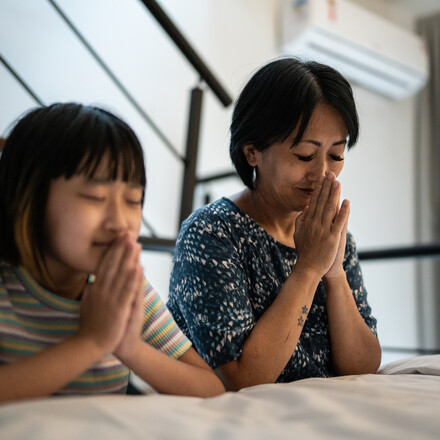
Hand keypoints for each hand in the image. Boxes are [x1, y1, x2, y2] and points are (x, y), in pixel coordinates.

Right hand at [78, 232, 141, 354]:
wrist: (90, 346)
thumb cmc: (90, 327)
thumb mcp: (86, 306)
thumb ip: (89, 294)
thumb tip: (90, 283)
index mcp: (96, 289)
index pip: (105, 264)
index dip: (113, 250)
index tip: (119, 237)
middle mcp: (102, 290)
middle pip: (113, 265)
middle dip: (121, 248)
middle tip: (128, 232)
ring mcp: (110, 299)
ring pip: (121, 274)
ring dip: (129, 258)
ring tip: (135, 243)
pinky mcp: (119, 308)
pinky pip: (127, 291)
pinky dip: (133, 279)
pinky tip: (138, 267)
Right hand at [294, 173, 349, 277]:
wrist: (309, 268)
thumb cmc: (304, 252)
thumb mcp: (298, 234)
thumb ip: (301, 220)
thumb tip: (306, 207)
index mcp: (308, 222)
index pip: (314, 202)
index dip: (318, 189)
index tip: (322, 179)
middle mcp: (315, 224)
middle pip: (321, 202)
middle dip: (326, 187)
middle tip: (330, 174)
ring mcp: (324, 230)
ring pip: (330, 209)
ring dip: (334, 194)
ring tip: (337, 182)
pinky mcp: (332, 238)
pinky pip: (339, 222)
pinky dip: (344, 212)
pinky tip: (347, 201)